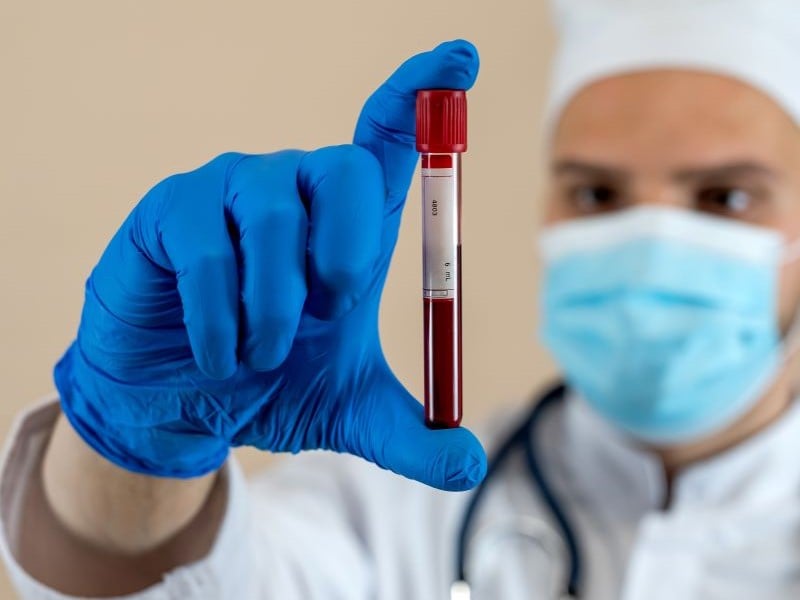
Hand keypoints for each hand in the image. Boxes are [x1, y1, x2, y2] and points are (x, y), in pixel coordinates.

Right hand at [55, 40, 485, 490]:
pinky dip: (220, 321)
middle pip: (341, 168)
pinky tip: (216, 356)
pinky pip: (206, 251)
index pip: (388, 136)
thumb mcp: (347, 412)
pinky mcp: (170, 212)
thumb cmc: (269, 384)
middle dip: (342, 250)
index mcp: (345, 223)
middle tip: (327, 311)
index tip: (461, 59)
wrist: (183, 407)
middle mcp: (293, 191)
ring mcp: (229, 194)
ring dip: (272, 309)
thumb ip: (410, 434)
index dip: (423, 94)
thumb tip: (471, 466)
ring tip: (260, 357)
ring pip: (271, 220)